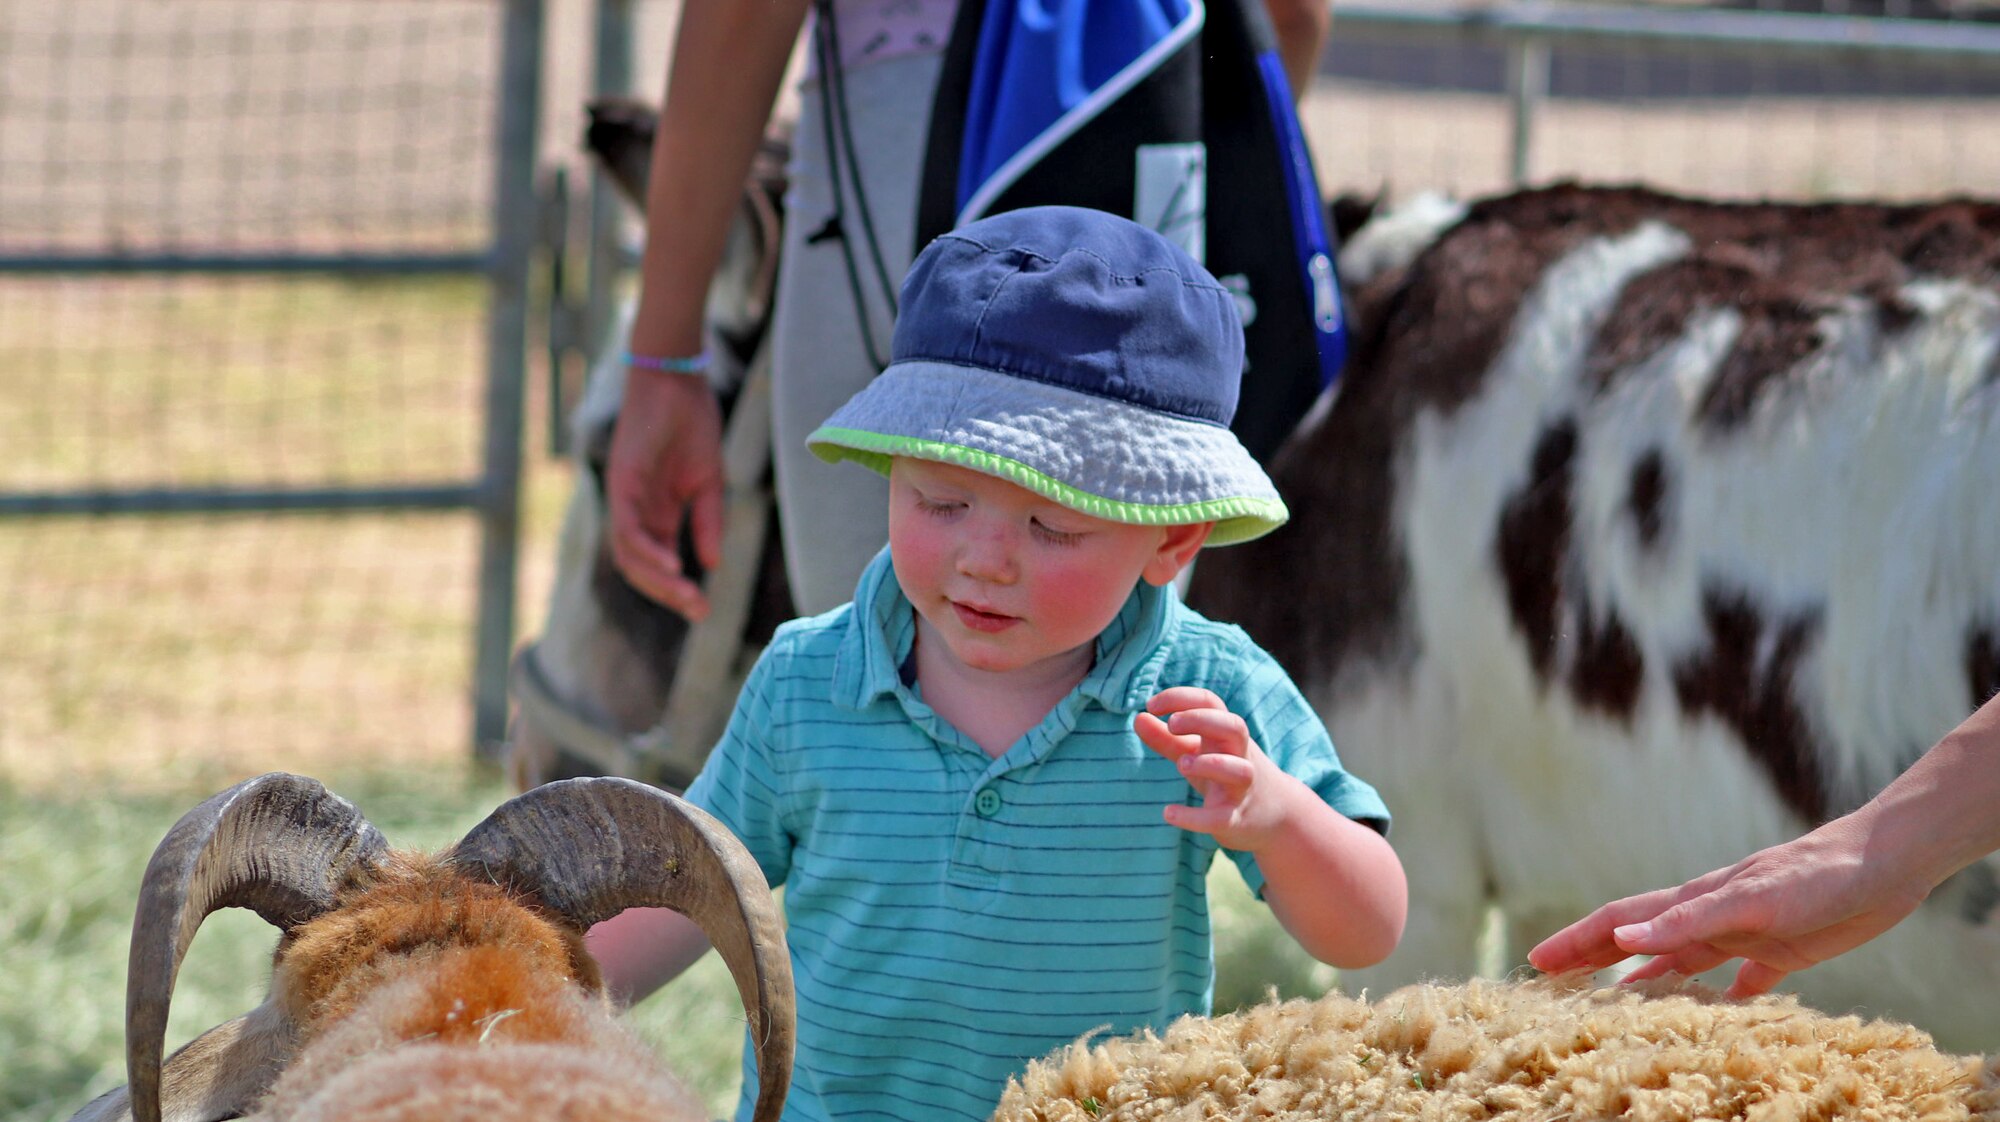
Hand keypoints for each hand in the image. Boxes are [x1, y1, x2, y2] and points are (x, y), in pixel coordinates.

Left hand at [604, 369, 726, 619]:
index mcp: (656, 513)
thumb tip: (711, 565)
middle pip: (640, 567)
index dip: (677, 589)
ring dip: (657, 580)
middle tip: (698, 612)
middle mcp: (635, 511)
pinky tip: (672, 564)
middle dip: (668, 594)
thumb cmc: (691, 424)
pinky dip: (647, 550)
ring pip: (630, 554)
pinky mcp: (621, 483)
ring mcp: (625, 498)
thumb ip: (708, 523)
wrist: (677, 380)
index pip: (658, 563)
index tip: (704, 609)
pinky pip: (628, 527)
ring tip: (687, 595)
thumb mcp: (709, 483)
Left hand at [1135, 686, 1294, 851]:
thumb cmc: (1227, 775)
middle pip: (1233, 726)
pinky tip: (1168, 813)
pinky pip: (1221, 817)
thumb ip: (1167, 738)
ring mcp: (1242, 788)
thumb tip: (1138, 718)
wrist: (1276, 817)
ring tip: (1181, 763)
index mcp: (1226, 735)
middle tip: (1172, 724)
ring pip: (1238, 770)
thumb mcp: (1198, 753)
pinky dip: (1194, 817)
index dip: (1181, 698)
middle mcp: (1239, 755)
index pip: (1210, 703)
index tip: (1151, 705)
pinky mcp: (1237, 819)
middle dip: (1202, 720)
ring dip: (1210, 764)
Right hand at [1526, 816, 1928, 997]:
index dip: (1577, 942)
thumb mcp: (1748, 901)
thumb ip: (1686, 922)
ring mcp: (1742, 933)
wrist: (1883, 863)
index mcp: (1693, 902)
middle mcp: (1709, 918)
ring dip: (1642, 977)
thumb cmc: (1816, 876)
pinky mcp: (1781, 950)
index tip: (1539, 962)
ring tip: (1614, 999)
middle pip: (1638, 940)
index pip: (1620, 923)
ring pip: (1678, 961)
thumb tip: (1622, 940)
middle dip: (1592, 958)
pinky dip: (1718, 998)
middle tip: (1553, 980)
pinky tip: (1713, 1013)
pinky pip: (1739, 981)